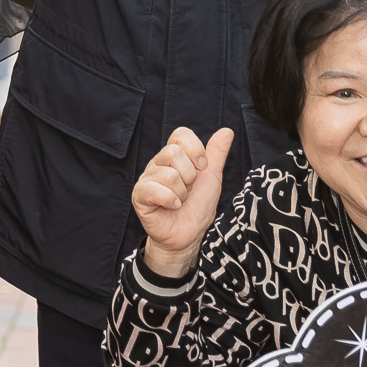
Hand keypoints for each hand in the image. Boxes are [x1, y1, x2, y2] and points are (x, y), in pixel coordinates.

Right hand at [131, 126, 233, 277]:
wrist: (189, 236)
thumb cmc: (198, 207)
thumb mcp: (212, 178)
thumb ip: (217, 154)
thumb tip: (227, 130)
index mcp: (173, 156)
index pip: (180, 134)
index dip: (196, 150)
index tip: (202, 168)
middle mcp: (157, 163)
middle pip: (173, 152)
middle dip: (190, 176)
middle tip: (189, 189)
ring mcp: (147, 179)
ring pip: (168, 174)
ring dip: (182, 193)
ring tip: (180, 201)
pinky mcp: (139, 196)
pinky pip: (154, 190)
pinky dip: (171, 201)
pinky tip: (172, 207)